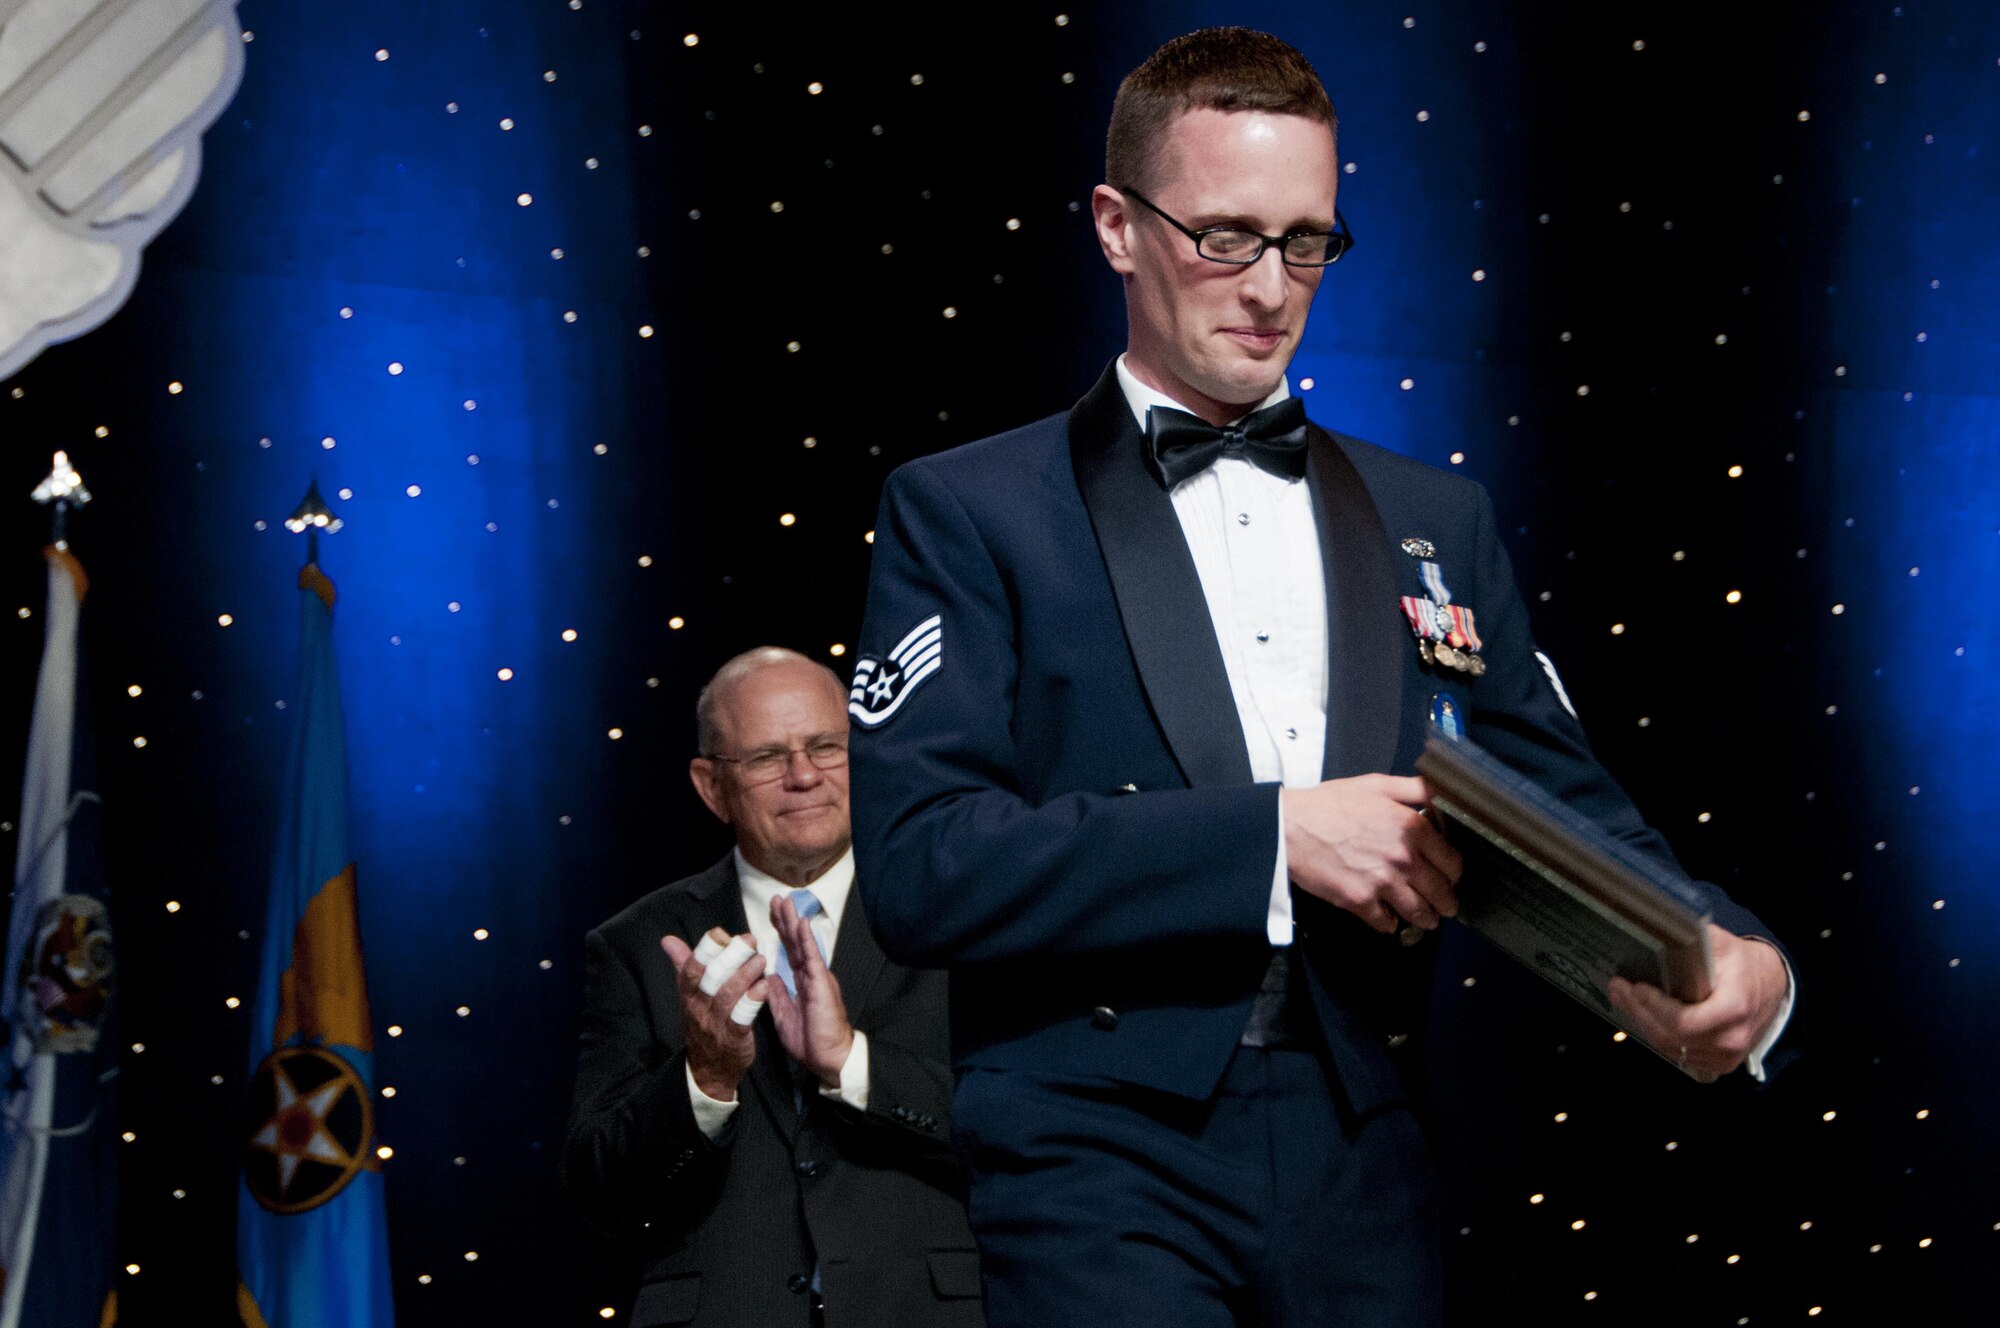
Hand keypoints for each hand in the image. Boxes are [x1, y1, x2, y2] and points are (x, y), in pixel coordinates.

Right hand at [660, 927, 767, 1101]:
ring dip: (745, 975)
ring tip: (761, 959)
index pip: (691, 970)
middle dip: (730, 957)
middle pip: (710, 979)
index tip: (720, 933)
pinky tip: (764, 987)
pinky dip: (752, 1002)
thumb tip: (668, 939)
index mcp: (688, 995)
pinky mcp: (734, 1040)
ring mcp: (715, 1025)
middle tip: (749, 940)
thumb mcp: (690, 996)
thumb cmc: (703, 1023)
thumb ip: (683, 966)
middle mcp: (699, 1009)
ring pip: (727, 996)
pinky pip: (741, 1019)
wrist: (709, 1070)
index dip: (704, 950)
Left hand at [764, 894, 853, 1088]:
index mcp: (802, 983)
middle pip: (795, 942)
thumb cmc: (811, 1040)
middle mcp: (811, 975)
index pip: (789, 952)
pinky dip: (807, 941)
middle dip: (785, 920)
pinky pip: (813, 958)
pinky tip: (801, 925)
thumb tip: (767, 977)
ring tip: (786, 902)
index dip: (780, 933)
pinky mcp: (822, 984)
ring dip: (793, 923)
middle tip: (777, 898)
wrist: (829, 1058)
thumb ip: (777, 995)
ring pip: (803, 945)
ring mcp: (817, 977)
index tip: (771, 914)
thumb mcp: (784, 1015)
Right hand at [1281, 774, 1462, 933]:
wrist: (1289, 826)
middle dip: (1446, 902)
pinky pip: (1387, 924)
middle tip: (1445, 906)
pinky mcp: (1361, 901)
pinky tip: (1389, 919)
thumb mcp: (1377, 784)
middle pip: (1441, 893)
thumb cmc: (1329, 804)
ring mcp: (1383, 882)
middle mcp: (1403, 858)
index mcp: (1412, 827)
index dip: (1453, 872)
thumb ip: (1416, 789)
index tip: (1449, 876)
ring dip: (1427, 919)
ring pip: (1420, 913)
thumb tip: (1445, 795)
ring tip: (1427, 920)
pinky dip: (1390, 924)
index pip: (1452, 863)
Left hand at [1608, 927, 1788, 1081]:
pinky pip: (1680, 1054)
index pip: (1683, 1021)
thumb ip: (1695, 939)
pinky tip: (1646, 1016)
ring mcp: (1726, 1055)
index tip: (1636, 987)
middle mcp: (1731, 1037)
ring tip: (1625, 999)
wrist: (1771, 985)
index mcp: (1734, 1008)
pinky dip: (1660, 1035)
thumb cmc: (1745, 965)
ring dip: (1644, 1023)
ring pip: (1671, 1047)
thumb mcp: (1724, 943)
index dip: (1653, 1007)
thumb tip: (1663, 928)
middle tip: (1618, 989)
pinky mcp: (1720, 1063)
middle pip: (1671, 1036)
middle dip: (1638, 1011)